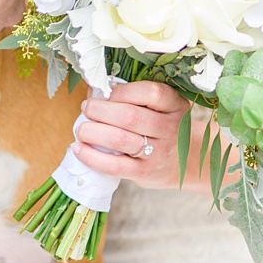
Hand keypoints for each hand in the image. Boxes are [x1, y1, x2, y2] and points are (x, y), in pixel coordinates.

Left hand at [71, 79, 191, 190]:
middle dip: (100, 110)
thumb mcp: (159, 109)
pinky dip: (91, 156)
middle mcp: (170, 129)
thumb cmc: (162, 129)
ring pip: (120, 139)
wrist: (184, 163)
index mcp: (175, 106)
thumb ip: (131, 97)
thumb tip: (94, 89)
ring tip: (82, 129)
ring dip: (92, 131)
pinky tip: (78, 149)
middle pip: (130, 116)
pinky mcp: (144, 173)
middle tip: (87, 108)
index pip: (151, 93)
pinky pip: (114, 166)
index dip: (122, 91)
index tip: (104, 93)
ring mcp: (158, 153)